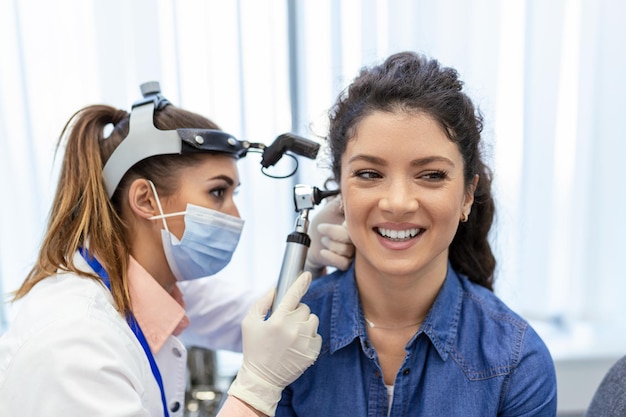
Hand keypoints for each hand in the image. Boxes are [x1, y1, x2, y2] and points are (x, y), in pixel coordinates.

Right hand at [228, 272, 320, 415]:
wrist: (262, 379)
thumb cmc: (254, 348)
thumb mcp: (249, 323)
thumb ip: (262, 303)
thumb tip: (275, 289)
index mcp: (277, 320)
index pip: (293, 295)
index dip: (301, 282)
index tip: (307, 275)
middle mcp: (293, 329)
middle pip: (304, 308)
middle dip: (296, 312)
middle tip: (284, 323)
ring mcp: (305, 342)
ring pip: (313, 320)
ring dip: (305, 323)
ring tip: (291, 334)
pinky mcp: (312, 353)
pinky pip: (317, 335)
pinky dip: (309, 337)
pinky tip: (297, 344)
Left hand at [305, 196, 353, 276]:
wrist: (310, 243)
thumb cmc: (320, 225)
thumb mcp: (329, 209)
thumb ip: (340, 202)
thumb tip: (348, 195)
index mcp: (355, 224)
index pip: (358, 223)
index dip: (346, 222)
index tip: (336, 220)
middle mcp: (357, 238)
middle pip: (352, 237)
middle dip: (333, 232)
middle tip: (321, 228)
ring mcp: (352, 252)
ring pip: (346, 249)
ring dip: (330, 244)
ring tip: (323, 240)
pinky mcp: (346, 264)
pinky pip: (344, 262)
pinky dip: (331, 256)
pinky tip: (323, 251)